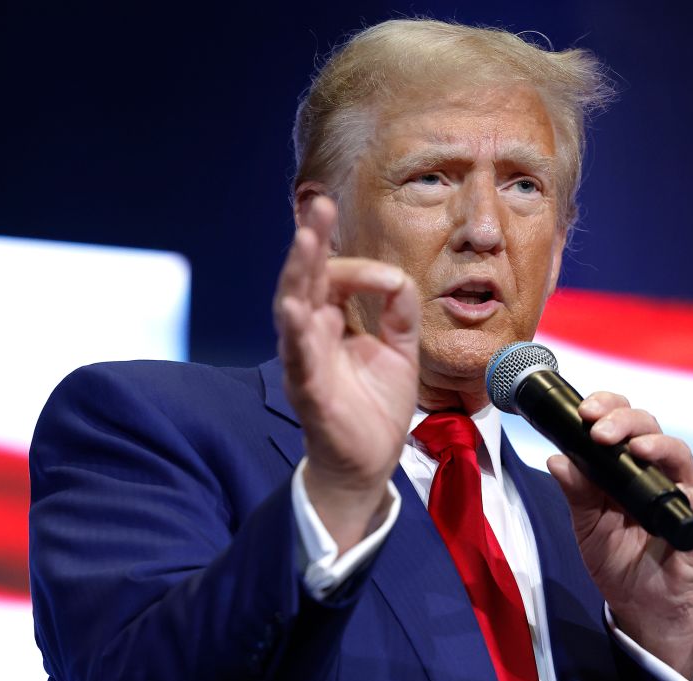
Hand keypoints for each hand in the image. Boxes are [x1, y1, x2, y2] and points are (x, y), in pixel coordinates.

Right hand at [274, 196, 419, 550]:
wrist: (369, 464)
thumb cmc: (374, 407)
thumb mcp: (399, 348)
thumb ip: (398, 309)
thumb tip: (395, 278)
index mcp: (329, 322)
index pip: (333, 278)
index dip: (359, 269)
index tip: (389, 281)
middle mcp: (310, 336)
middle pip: (303, 279)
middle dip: (309, 241)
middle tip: (316, 205)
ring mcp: (304, 361)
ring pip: (292, 310)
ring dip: (297, 274)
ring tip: (304, 241)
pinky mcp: (308, 390)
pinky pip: (299, 357)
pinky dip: (297, 332)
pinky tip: (297, 309)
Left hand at [546, 391, 692, 677]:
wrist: (638, 599)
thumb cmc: (614, 554)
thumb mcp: (584, 522)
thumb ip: (574, 491)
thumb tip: (557, 459)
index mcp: (624, 462)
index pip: (620, 420)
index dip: (606, 406)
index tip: (583, 411)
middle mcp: (655, 468)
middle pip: (648, 426)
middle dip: (623, 420)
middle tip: (598, 430)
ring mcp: (682, 490)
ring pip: (677, 451)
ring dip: (654, 445)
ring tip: (634, 449)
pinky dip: (686, 493)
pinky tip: (671, 492)